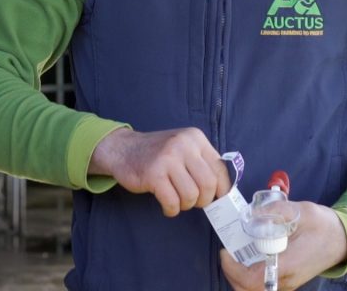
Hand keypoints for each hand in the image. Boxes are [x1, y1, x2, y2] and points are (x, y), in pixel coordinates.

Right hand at [88, 127, 230, 216]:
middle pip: (208, 184)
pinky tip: (167, 206)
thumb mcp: (183, 148)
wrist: (123, 149)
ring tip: (177, 200)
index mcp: (195, 138)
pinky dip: (171, 210)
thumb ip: (202, 163)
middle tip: (194, 202)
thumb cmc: (158, 154)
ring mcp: (167, 159)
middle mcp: (183, 145)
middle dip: (204, 200)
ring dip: (186, 205)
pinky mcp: (153, 174)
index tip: (217, 199)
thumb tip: (223, 192)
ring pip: (191, 195)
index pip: (220, 169)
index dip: (222, 189)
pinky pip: (172, 202)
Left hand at [219, 202, 346, 290]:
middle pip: (248, 290)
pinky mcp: (287, 281)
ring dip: (239, 277)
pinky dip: (249, 277)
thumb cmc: (323, 226)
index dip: (233, 270)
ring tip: (235, 256)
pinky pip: (262, 286)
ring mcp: (287, 283)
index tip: (225, 252)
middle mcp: (286, 280)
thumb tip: (252, 213)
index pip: (253, 279)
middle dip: (232, 274)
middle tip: (228, 254)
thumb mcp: (301, 211)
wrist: (342, 239)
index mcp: (288, 265)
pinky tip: (248, 258)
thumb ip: (276, 210)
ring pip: (254, 290)